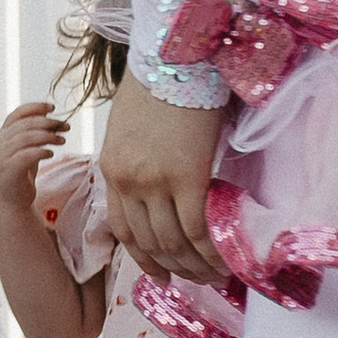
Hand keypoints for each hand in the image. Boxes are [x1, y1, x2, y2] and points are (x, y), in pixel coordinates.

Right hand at [0, 101, 68, 216]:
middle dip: (48, 122)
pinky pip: (27, 154)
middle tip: (66, 126)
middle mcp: (1, 142)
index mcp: (4, 134)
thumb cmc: (22, 172)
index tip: (53, 108)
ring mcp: (3, 155)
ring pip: (27, 137)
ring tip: (62, 140)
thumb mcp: (28, 148)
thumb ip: (35, 133)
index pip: (18, 113)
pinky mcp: (10, 169)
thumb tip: (52, 118)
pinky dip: (41, 151)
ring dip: (48, 136)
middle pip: (26, 124)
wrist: (12, 199)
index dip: (35, 107)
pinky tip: (51, 154)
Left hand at [99, 79, 229, 281]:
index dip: (144, 259)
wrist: (176, 56)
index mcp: (111, 171)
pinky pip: (198, 228)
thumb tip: (158, 190)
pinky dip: (212, 251)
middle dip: (174, 269)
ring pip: (173, 241)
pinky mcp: (188, 175)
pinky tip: (226, 261)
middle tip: (197, 281)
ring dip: (195, 266)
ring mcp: (156, 181)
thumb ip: (137, 163)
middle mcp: (129, 181)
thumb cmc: (157, 86)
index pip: (122, 230)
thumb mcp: (129, 130)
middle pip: (149, 242)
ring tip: (216, 276)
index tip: (161, 274)